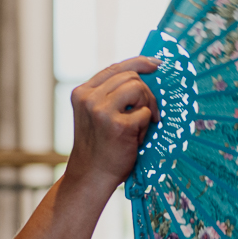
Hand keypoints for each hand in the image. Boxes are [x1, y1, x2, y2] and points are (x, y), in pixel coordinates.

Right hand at [64, 58, 158, 188]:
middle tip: (149, 113)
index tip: (156, 63)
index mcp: (82, 93)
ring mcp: (101, 110)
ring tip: (139, 126)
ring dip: (147, 106)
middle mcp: (89, 98)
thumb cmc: (100, 147)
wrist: (91, 176)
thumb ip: (110, 95)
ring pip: (138, 88)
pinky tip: (135, 139)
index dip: (138, 62)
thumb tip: (142, 74)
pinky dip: (146, 126)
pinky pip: (146, 112)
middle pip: (130, 76)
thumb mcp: (96, 114)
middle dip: (146, 93)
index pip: (114, 67)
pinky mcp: (117, 125)